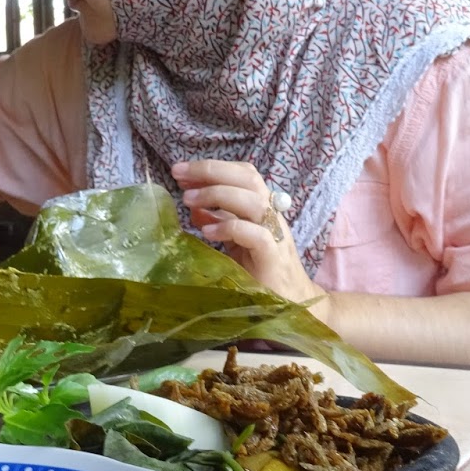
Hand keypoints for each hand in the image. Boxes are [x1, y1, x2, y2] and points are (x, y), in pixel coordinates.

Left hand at [171, 160, 326, 315]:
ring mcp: (275, 234)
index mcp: (261, 207)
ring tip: (188, 200)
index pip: (242, 173)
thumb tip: (194, 206)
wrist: (290, 302)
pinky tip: (207, 231)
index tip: (180, 171)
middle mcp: (271, 214)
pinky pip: (256, 234)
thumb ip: (219, 221)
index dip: (212, 167)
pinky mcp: (273, 257)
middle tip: (178, 175)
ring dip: (217, 195)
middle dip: (211, 171)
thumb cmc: (261, 270)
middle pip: (248, 178)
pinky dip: (229, 227)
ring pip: (253, 200)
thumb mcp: (235, 241)